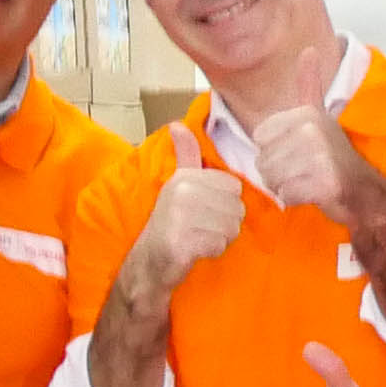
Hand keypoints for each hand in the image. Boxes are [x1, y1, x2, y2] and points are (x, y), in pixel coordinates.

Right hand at [135, 162, 249, 285]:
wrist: (149, 262)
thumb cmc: (170, 223)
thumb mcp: (178, 184)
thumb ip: (186, 155)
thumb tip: (177, 125)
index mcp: (185, 177)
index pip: (234, 188)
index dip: (225, 204)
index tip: (203, 211)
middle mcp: (182, 192)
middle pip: (236, 208)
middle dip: (224, 223)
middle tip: (200, 228)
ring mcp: (181, 218)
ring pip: (231, 227)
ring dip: (219, 238)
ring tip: (198, 238)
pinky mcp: (182, 242)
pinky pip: (220, 244)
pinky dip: (212, 251)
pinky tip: (195, 250)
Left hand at [243, 35, 351, 203]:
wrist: (364, 190)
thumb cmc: (333, 156)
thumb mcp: (319, 115)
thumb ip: (309, 84)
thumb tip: (309, 49)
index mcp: (306, 113)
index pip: (259, 137)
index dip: (274, 149)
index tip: (298, 151)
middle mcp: (312, 130)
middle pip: (263, 160)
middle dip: (278, 172)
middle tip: (305, 170)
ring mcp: (320, 157)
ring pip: (271, 179)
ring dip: (285, 186)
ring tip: (308, 180)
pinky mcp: (325, 183)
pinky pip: (286, 195)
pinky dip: (295, 199)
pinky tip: (313, 193)